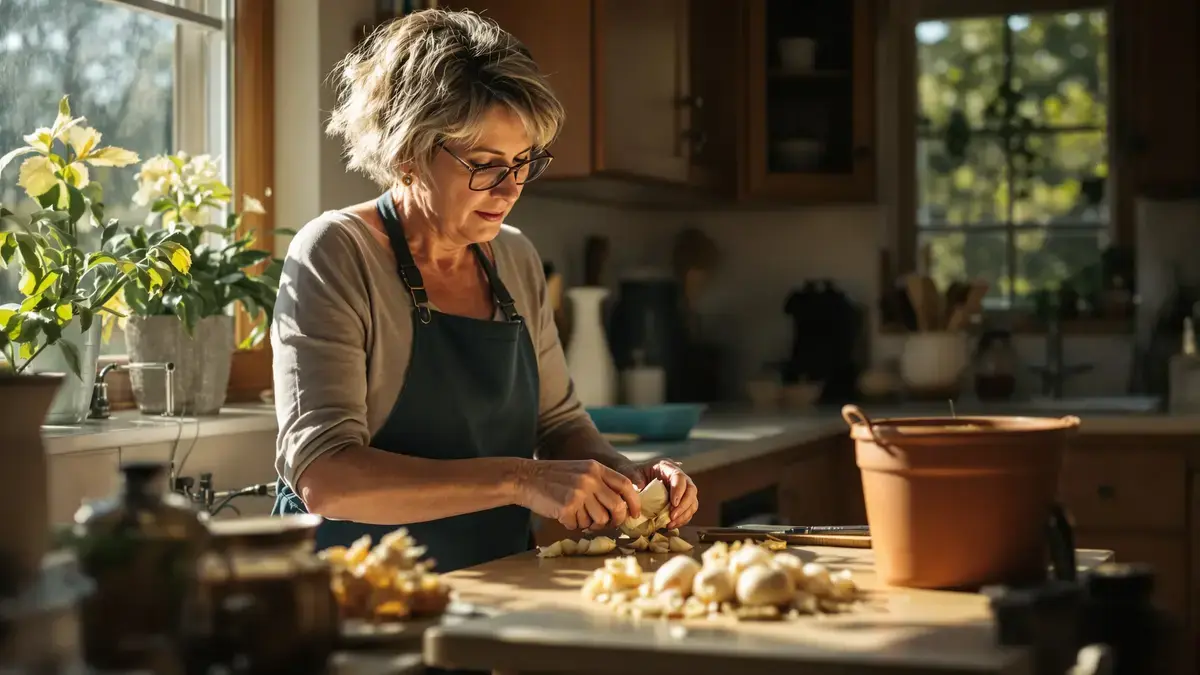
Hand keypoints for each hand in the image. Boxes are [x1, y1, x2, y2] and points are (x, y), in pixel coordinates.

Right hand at [515, 459, 641, 530]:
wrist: (525, 478)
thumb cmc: (553, 478)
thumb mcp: (580, 471)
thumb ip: (599, 483)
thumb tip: (620, 506)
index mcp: (595, 468)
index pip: (625, 485)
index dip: (634, 501)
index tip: (634, 513)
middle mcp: (590, 479)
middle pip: (616, 506)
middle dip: (615, 519)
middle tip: (606, 523)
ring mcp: (579, 493)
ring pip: (599, 520)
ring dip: (589, 523)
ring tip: (576, 515)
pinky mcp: (567, 507)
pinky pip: (579, 525)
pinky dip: (571, 524)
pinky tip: (562, 514)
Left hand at [618, 459, 698, 528]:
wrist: (633, 478)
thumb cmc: (632, 473)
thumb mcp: (631, 473)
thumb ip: (635, 479)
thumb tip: (640, 489)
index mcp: (667, 467)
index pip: (679, 477)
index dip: (679, 490)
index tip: (673, 503)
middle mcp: (678, 477)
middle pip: (691, 490)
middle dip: (684, 505)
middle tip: (672, 516)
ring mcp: (681, 490)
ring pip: (692, 502)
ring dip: (684, 515)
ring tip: (671, 524)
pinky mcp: (680, 501)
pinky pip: (688, 511)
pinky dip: (682, 520)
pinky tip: (671, 525)